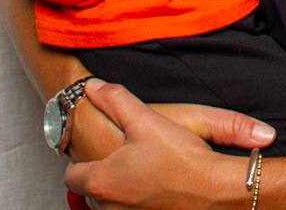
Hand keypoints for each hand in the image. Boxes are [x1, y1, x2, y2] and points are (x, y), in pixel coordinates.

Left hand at [64, 80, 272, 209]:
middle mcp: (108, 207)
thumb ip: (116, 101)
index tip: (99, 153)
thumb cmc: (180, 157)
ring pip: (108, 206)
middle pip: (90, 192)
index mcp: (101, 181)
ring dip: (117, 193)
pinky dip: (134, 204)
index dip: (81, 162)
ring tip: (140, 174)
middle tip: (122, 161)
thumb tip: (93, 87)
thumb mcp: (146, 120)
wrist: (214, 190)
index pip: (71, 175)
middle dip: (100, 178)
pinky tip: (154, 190)